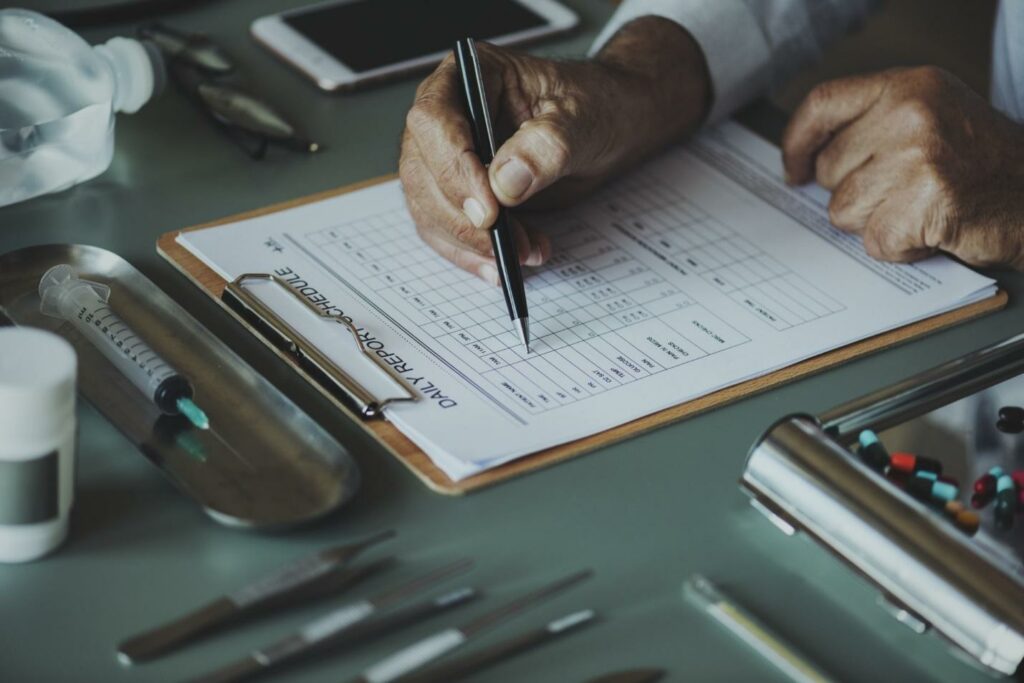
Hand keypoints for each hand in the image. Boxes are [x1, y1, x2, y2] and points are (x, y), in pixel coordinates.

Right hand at [399, 17, 710, 282]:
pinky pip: (446, 231)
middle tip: (505, 246)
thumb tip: (505, 183)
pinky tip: (508, 265)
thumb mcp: (582, 120)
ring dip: (471, 243)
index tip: (489, 210)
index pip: (434, 119)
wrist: (608, 126)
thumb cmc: (594, 107)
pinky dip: (474, 254)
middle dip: (463, 218)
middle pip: (423, 171)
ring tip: (525, 253)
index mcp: (468, 76)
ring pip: (429, 208)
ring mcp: (446, 157)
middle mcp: (447, 114)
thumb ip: (546, 146)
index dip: (453, 167)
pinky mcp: (456, 194)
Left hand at [783, 66, 1023, 268]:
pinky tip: (932, 229)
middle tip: (902, 192)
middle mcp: (910, 114)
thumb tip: (807, 161)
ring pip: (844, 209)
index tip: (794, 169)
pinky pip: (874, 240)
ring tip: (920, 208)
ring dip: (876, 221)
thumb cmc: (983, 164)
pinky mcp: (923, 202)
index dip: (797, 141)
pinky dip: (899, 247)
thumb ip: (872, 127)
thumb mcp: (930, 118)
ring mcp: (916, 157)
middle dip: (855, 192)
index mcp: (908, 87)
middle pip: (830, 169)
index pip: (823, 104)